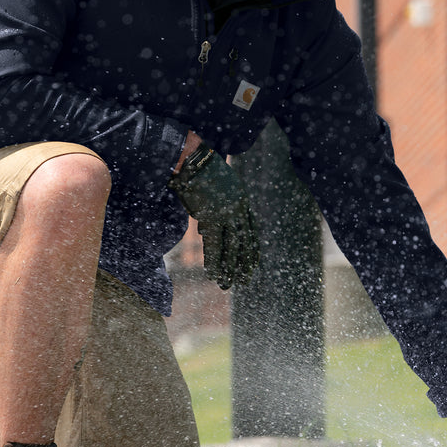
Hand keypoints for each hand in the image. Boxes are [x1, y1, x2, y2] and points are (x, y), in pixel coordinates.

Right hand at [168, 144, 259, 288]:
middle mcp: (239, 209)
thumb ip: (216, 211)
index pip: (251, 231)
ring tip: (228, 285)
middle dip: (244, 264)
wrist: (193, 161)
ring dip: (230, 268)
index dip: (251, 250)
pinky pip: (215, 245)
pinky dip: (215, 262)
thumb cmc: (200, 173)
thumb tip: (208, 229)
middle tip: (244, 282)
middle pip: (245, 242)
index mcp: (242, 201)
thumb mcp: (215, 191)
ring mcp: (227, 213)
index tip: (252, 265)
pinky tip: (214, 275)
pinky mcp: (213, 217)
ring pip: (232, 247)